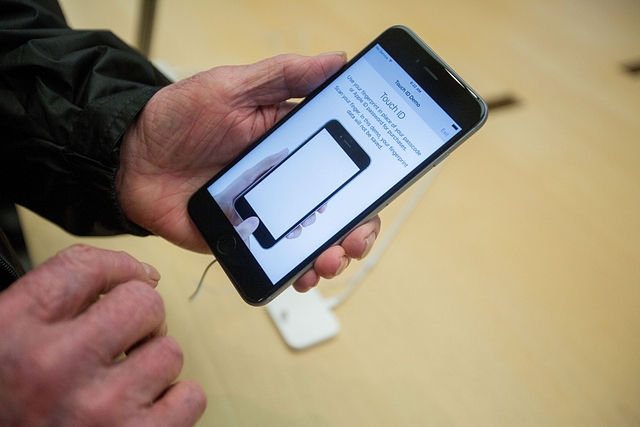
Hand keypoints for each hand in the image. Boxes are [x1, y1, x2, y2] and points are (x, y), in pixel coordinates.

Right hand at [0, 245, 205, 426]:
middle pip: (144, 302)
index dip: (118, 268)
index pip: (86, 266)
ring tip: (123, 386)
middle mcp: (56, 364)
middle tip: (123, 341)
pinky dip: (174, 403)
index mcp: (12, 331)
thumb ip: (46, 306)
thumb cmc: (5, 409)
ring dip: (153, 366)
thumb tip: (131, 275)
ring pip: (170, 351)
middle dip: (140, 319)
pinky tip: (143, 412)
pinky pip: (190, 398)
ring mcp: (100, 408)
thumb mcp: (0, 346)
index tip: (128, 278)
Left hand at [116, 52, 380, 291]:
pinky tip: (299, 276)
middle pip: (338, 211)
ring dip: (330, 256)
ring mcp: (267, 214)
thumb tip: (337, 60)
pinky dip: (294, 273)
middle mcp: (287, 182)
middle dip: (356, 231)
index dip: (367, 186)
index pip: (345, 166)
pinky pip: (276, 261)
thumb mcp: (231, 86)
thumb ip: (284, 76)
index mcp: (292, 145)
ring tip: (326, 261)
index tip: (377, 196)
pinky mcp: (244, 239)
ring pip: (313, 241)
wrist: (130, 158)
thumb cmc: (178, 117)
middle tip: (352, 240)